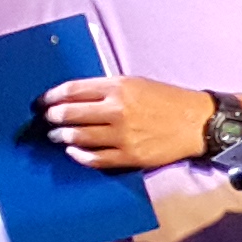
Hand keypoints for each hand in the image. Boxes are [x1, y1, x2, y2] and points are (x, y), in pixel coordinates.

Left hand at [42, 75, 218, 171]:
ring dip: (62, 136)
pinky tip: (74, 151)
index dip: (52, 96)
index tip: (43, 102)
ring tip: (58, 136)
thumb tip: (74, 98)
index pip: (72, 90)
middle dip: (53, 117)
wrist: (198, 123)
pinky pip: (94, 158)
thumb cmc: (167, 101)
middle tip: (49, 119)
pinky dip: (79, 155)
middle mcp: (118, 110)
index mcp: (119, 88)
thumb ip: (106, 89)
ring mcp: (123, 135)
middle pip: (70, 114)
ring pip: (78, 137)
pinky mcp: (130, 156)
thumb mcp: (136, 83)